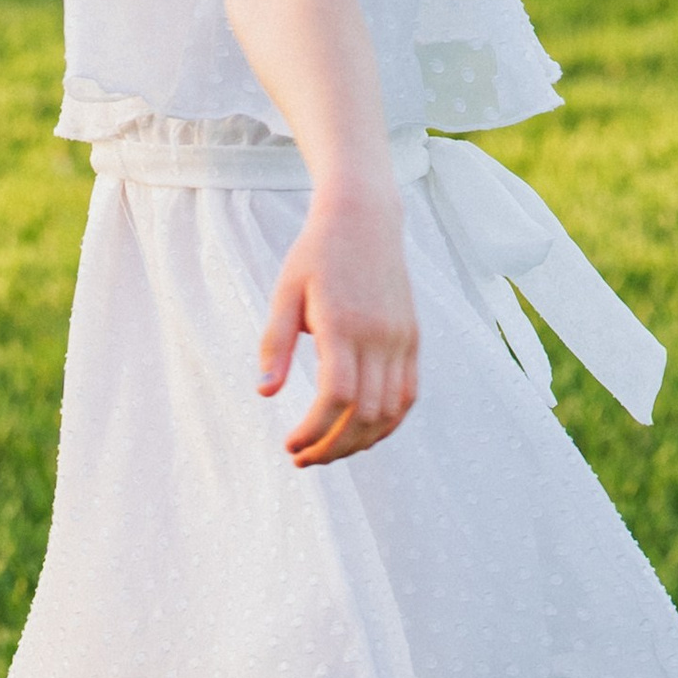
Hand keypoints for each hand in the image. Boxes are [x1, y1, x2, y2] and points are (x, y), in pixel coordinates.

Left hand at [259, 183, 419, 465]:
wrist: (364, 218)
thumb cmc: (315, 255)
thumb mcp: (284, 293)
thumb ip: (274, 345)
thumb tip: (265, 394)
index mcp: (344, 324)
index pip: (336, 397)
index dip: (314, 431)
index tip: (290, 444)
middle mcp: (379, 336)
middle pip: (365, 414)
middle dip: (332, 447)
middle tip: (303, 458)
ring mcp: (401, 339)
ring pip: (390, 412)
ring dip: (359, 442)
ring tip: (327, 452)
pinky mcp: (412, 339)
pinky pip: (408, 395)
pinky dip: (388, 424)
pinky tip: (362, 436)